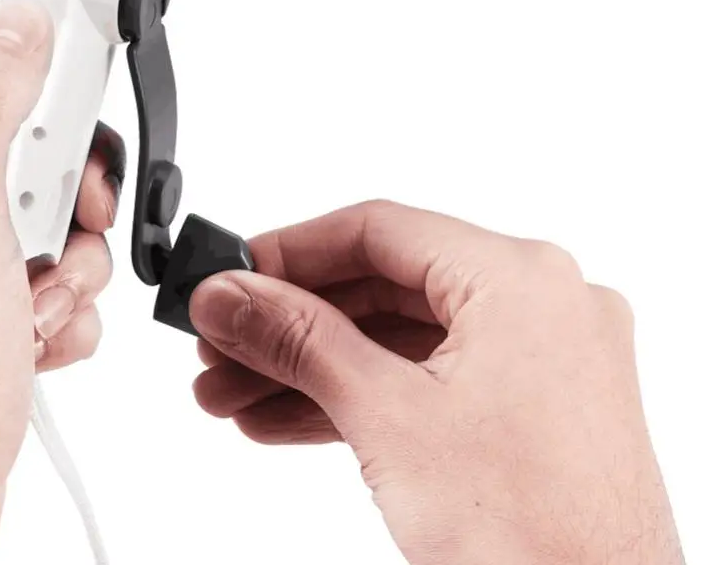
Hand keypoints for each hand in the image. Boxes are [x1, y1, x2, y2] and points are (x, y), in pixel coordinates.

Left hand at [0, 0, 121, 564]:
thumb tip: (16, 21)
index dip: (20, 34)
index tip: (77, 40)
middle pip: (20, 131)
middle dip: (65, 177)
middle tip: (68, 212)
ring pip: (48, 203)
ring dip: (71, 251)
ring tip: (41, 299)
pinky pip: (52, 262)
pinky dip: (64, 297)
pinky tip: (33, 335)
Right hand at [189, 200, 683, 564]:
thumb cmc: (538, 541)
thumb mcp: (387, 418)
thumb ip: (297, 342)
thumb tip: (228, 296)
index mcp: (520, 278)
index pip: (378, 230)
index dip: (290, 251)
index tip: (232, 273)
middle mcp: (539, 304)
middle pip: (382, 286)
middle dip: (291, 324)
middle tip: (223, 343)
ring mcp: (540, 358)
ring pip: (398, 339)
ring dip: (313, 366)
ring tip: (236, 393)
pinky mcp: (531, 408)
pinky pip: (426, 379)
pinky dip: (359, 396)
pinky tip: (289, 417)